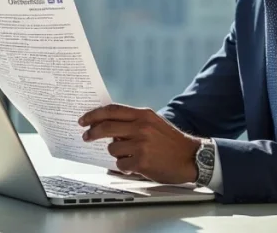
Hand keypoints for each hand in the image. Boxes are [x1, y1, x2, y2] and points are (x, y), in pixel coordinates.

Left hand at [79, 104, 200, 183]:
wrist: (192, 157)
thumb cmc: (171, 141)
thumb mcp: (153, 123)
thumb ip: (133, 121)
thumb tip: (107, 124)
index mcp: (143, 115)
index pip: (111, 110)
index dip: (94, 115)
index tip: (83, 120)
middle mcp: (141, 127)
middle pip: (106, 127)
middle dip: (92, 133)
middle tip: (86, 136)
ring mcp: (141, 145)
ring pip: (113, 149)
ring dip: (116, 153)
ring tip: (130, 155)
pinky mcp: (142, 162)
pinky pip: (121, 164)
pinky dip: (125, 166)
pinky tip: (136, 165)